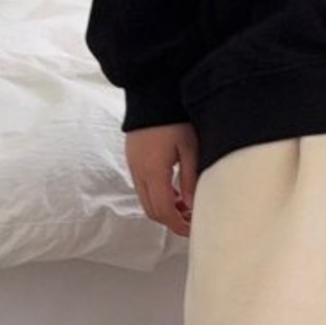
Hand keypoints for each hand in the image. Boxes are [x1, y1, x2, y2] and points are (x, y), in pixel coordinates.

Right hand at [126, 122, 197, 237]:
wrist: (151, 94)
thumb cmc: (174, 118)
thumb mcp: (190, 149)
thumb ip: (191, 179)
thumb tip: (192, 206)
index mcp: (154, 171)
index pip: (163, 211)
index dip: (177, 225)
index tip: (191, 230)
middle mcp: (139, 172)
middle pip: (152, 211)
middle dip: (171, 221)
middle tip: (190, 221)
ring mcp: (133, 167)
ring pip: (146, 201)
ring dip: (164, 209)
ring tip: (185, 205)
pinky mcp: (133, 161)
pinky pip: (143, 188)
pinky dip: (158, 196)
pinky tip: (174, 191)